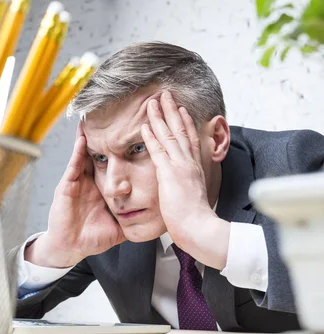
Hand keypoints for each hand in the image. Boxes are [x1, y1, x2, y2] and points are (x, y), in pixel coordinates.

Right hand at [25, 123, 125, 267]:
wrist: (71, 248)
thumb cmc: (91, 238)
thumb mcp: (118, 228)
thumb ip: (135, 221)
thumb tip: (155, 223)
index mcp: (101, 189)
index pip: (113, 166)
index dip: (122, 153)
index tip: (134, 138)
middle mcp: (89, 182)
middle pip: (99, 155)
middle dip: (105, 138)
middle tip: (115, 118)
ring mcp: (77, 183)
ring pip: (84, 155)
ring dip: (88, 138)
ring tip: (94, 119)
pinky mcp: (66, 187)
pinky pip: (73, 166)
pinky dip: (77, 152)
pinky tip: (82, 140)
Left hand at [141, 91, 229, 268]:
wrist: (199, 228)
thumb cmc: (195, 219)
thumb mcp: (193, 197)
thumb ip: (188, 188)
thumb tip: (185, 187)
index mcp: (194, 169)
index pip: (190, 140)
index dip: (185, 123)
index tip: (181, 109)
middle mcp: (189, 163)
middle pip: (181, 130)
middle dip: (173, 111)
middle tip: (166, 95)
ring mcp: (180, 166)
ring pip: (169, 135)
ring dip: (160, 116)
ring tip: (152, 101)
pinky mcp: (169, 173)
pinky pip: (158, 150)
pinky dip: (151, 136)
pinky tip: (145, 124)